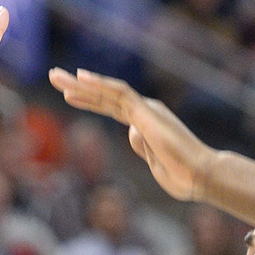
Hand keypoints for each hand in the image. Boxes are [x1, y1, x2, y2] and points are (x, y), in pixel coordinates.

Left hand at [48, 69, 209, 200]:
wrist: (200, 176)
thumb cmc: (183, 177)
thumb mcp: (156, 166)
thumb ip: (142, 148)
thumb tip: (130, 133)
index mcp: (145, 124)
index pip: (111, 108)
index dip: (89, 100)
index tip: (68, 96)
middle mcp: (144, 111)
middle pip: (105, 96)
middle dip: (77, 87)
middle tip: (54, 77)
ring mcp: (145, 110)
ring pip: (108, 91)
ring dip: (81, 84)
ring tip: (56, 77)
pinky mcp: (146, 112)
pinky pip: (120, 93)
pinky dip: (100, 85)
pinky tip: (81, 79)